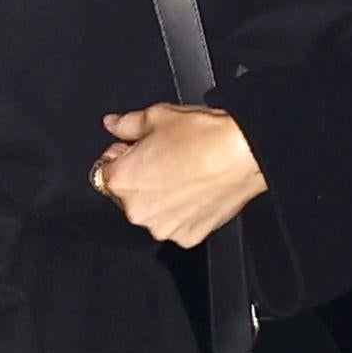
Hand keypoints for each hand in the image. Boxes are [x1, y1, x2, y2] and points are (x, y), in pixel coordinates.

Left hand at [95, 103, 267, 248]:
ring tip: (185, 174)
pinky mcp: (188, 236)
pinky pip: (175, 223)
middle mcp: (137, 210)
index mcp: (122, 180)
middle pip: (128, 194)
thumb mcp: (157, 117)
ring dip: (161, 197)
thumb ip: (126, 124)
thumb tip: (114, 124)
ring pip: (152, 211)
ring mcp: (163, 227)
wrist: (246, 154)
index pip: (105, 168)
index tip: (140, 148)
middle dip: (141, 177)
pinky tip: (196, 190)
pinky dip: (182, 211)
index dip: (123, 154)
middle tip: (167, 158)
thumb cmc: (205, 136)